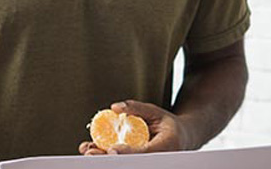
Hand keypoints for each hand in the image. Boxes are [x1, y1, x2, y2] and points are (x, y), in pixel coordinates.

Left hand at [78, 100, 194, 154]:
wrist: (180, 139)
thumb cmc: (168, 125)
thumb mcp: (156, 112)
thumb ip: (137, 108)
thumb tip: (114, 107)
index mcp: (167, 144)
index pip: (145, 151)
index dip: (128, 152)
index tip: (112, 149)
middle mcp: (158, 158)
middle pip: (132, 161)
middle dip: (109, 158)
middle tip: (91, 152)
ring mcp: (149, 163)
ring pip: (126, 163)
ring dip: (105, 159)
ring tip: (89, 150)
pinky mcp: (140, 163)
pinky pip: (125, 162)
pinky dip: (109, 158)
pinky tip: (95, 151)